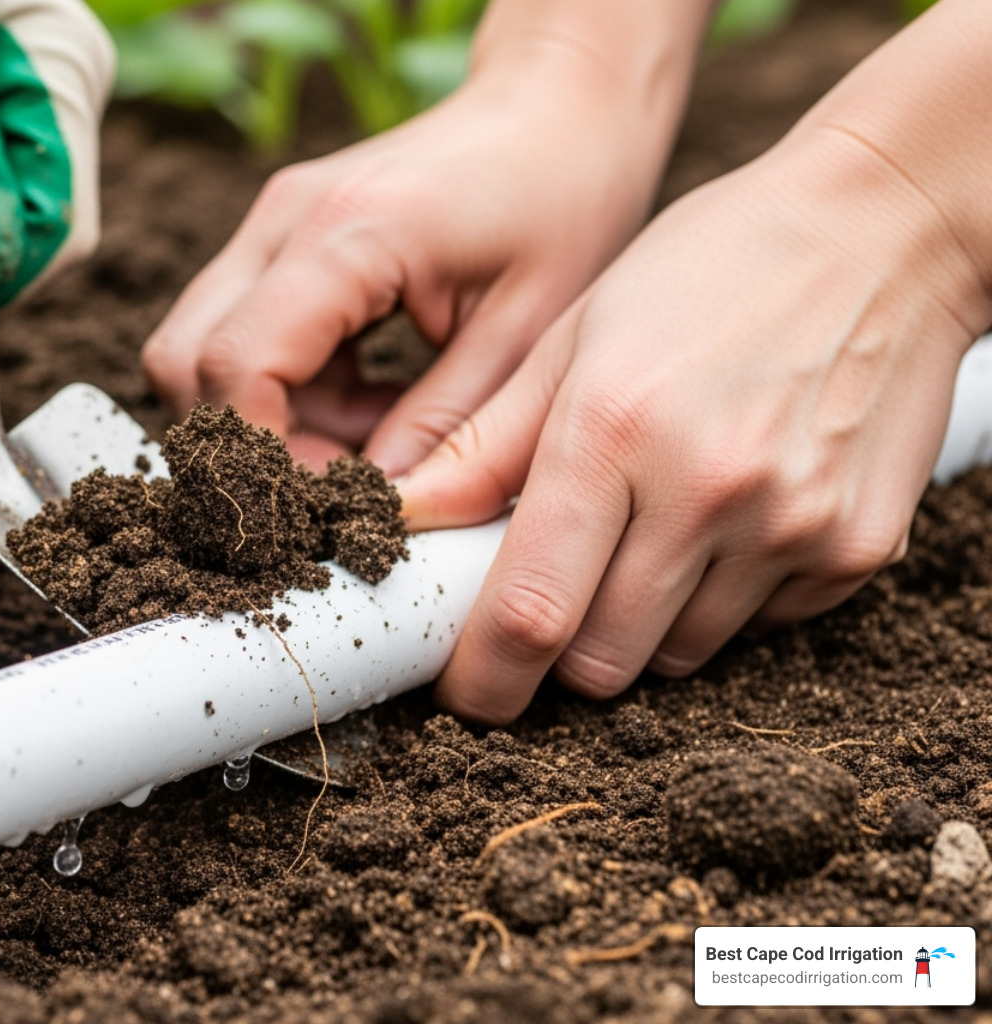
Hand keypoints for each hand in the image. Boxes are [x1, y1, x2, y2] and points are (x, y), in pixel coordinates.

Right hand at [142, 1, 707, 473]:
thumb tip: (378, 505)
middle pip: (186, 360)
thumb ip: (445, 424)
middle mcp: (284, 221)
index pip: (236, 364)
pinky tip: (371, 399)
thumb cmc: (561, 201)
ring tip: (374, 433)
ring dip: (272, 418)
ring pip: (202, 351)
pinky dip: (289, 389)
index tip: (327, 502)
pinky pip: (241, 334)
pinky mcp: (281, 238)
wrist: (558, 105)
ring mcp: (273, 223)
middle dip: (248, 444)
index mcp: (348, 234)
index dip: (261, 455)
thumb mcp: (526, 332)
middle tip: (341, 480)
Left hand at [398, 127, 991, 723]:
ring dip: (642, 622)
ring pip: (676, 655)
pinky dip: (723, 599)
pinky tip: (731, 515)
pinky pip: (759, 627)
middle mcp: (710, 491)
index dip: (483, 677)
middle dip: (560, 649)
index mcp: (614, 429)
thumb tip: (404, 518)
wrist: (883, 229)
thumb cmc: (708, 269)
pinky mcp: (859, 548)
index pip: (529, 612)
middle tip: (559, 587)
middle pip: (600, 663)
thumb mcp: (575, 333)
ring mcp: (794, 526)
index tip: (466, 687)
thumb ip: (484, 444)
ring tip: (654, 527)